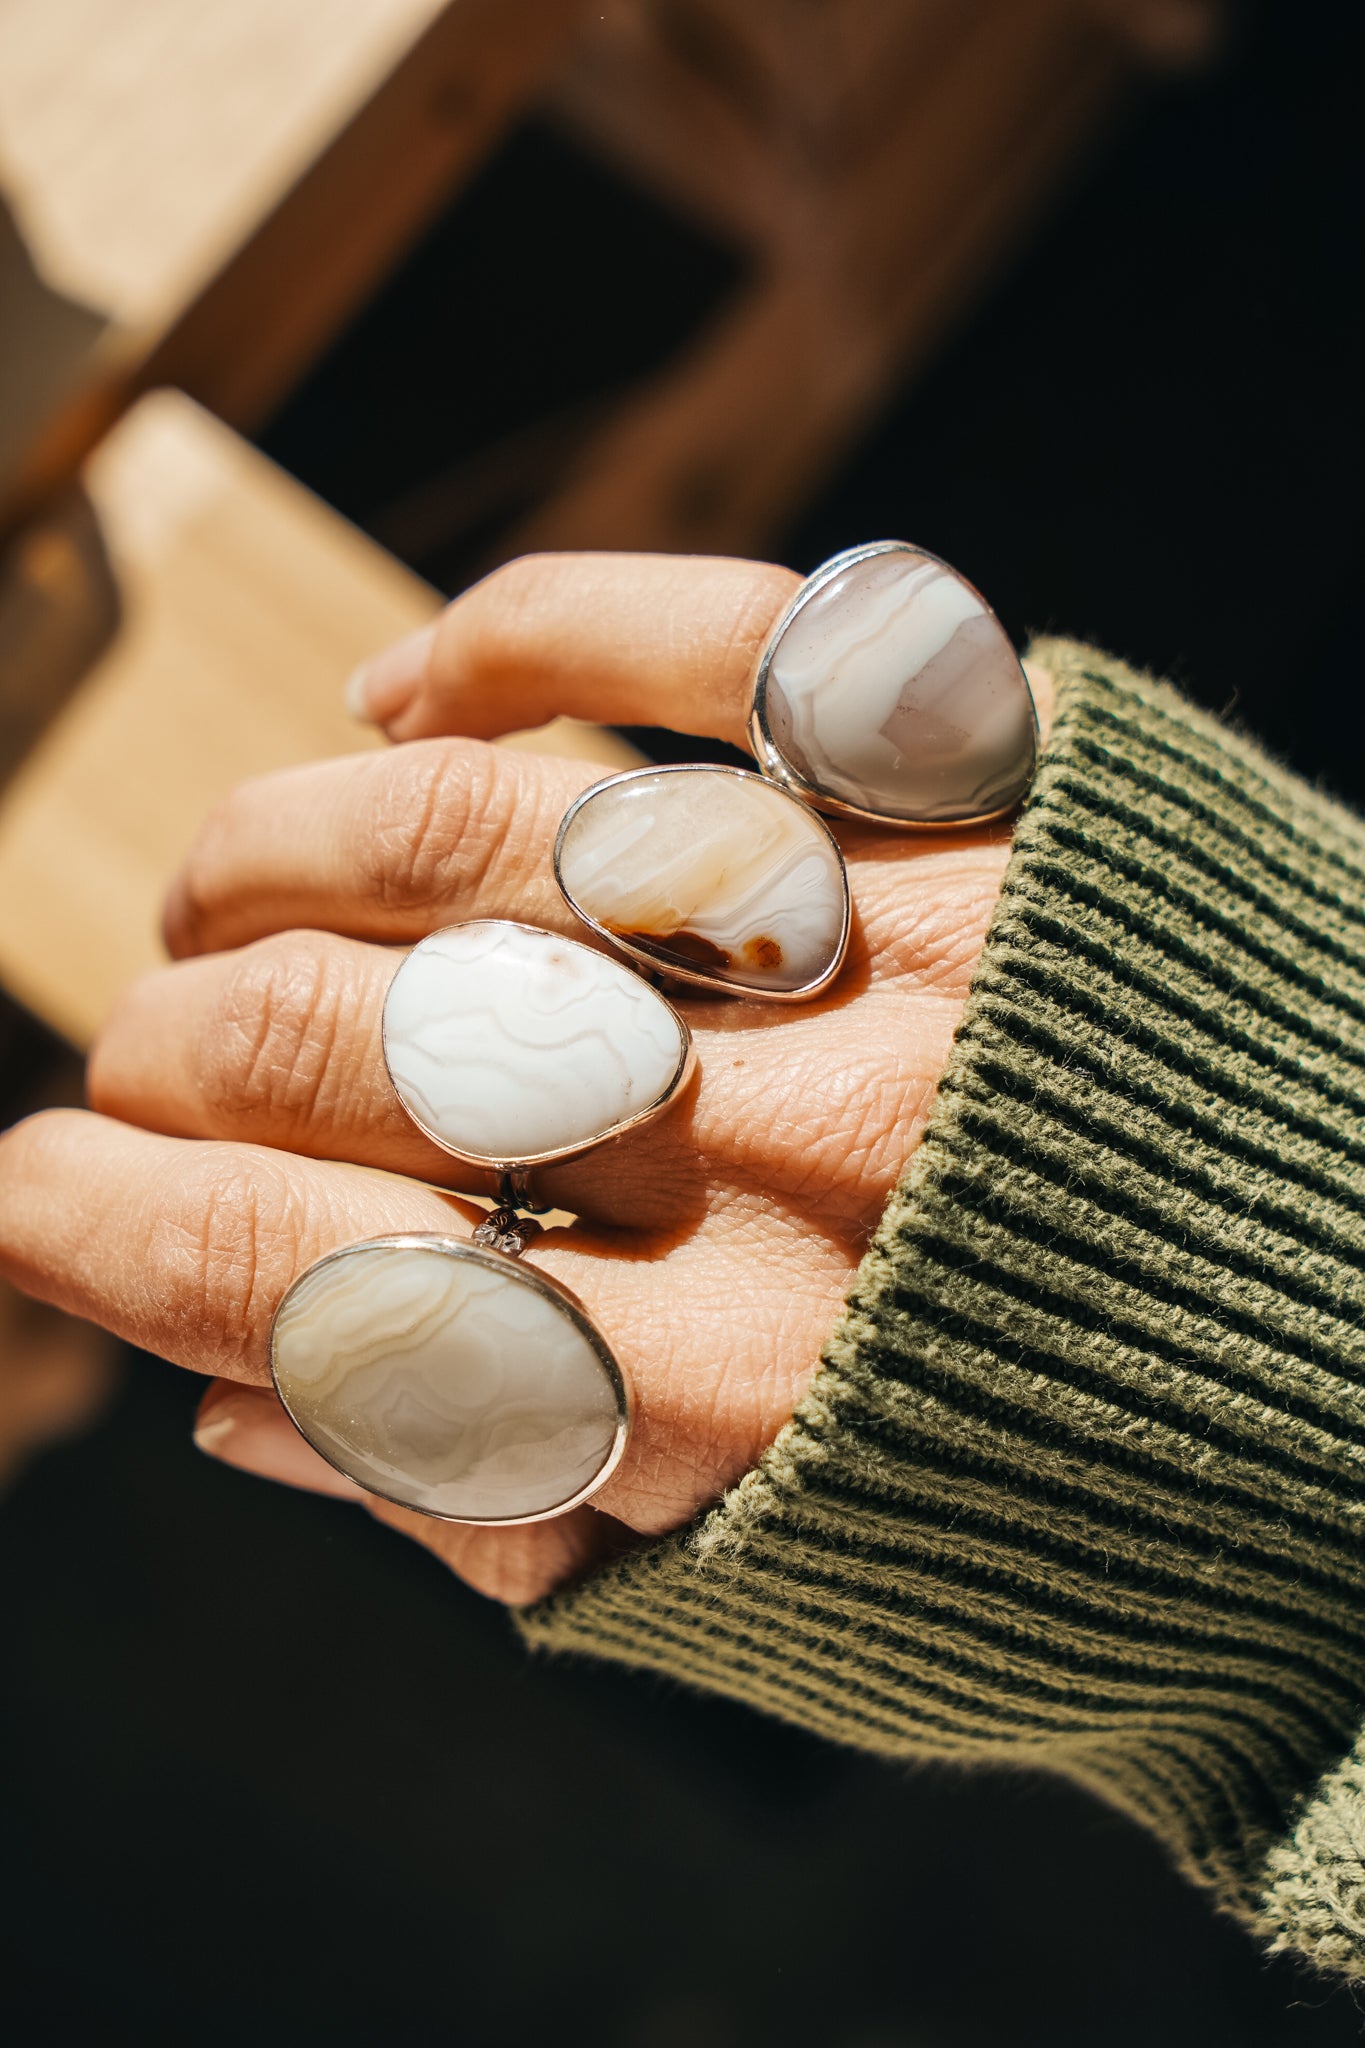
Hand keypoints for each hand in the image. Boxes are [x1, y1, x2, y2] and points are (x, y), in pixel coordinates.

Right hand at [0, 554, 1049, 1602]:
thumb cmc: (1096, 1509)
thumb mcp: (793, 1598)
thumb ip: (508, 1508)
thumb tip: (237, 1404)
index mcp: (723, 1398)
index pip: (305, 1279)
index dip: (104, 1227)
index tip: (21, 1194)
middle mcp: (784, 1151)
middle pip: (349, 1051)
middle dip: (167, 1053)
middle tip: (131, 1064)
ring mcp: (889, 939)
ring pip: (477, 833)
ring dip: (279, 850)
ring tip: (216, 891)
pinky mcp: (990, 788)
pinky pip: (708, 645)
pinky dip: (518, 638)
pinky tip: (407, 692)